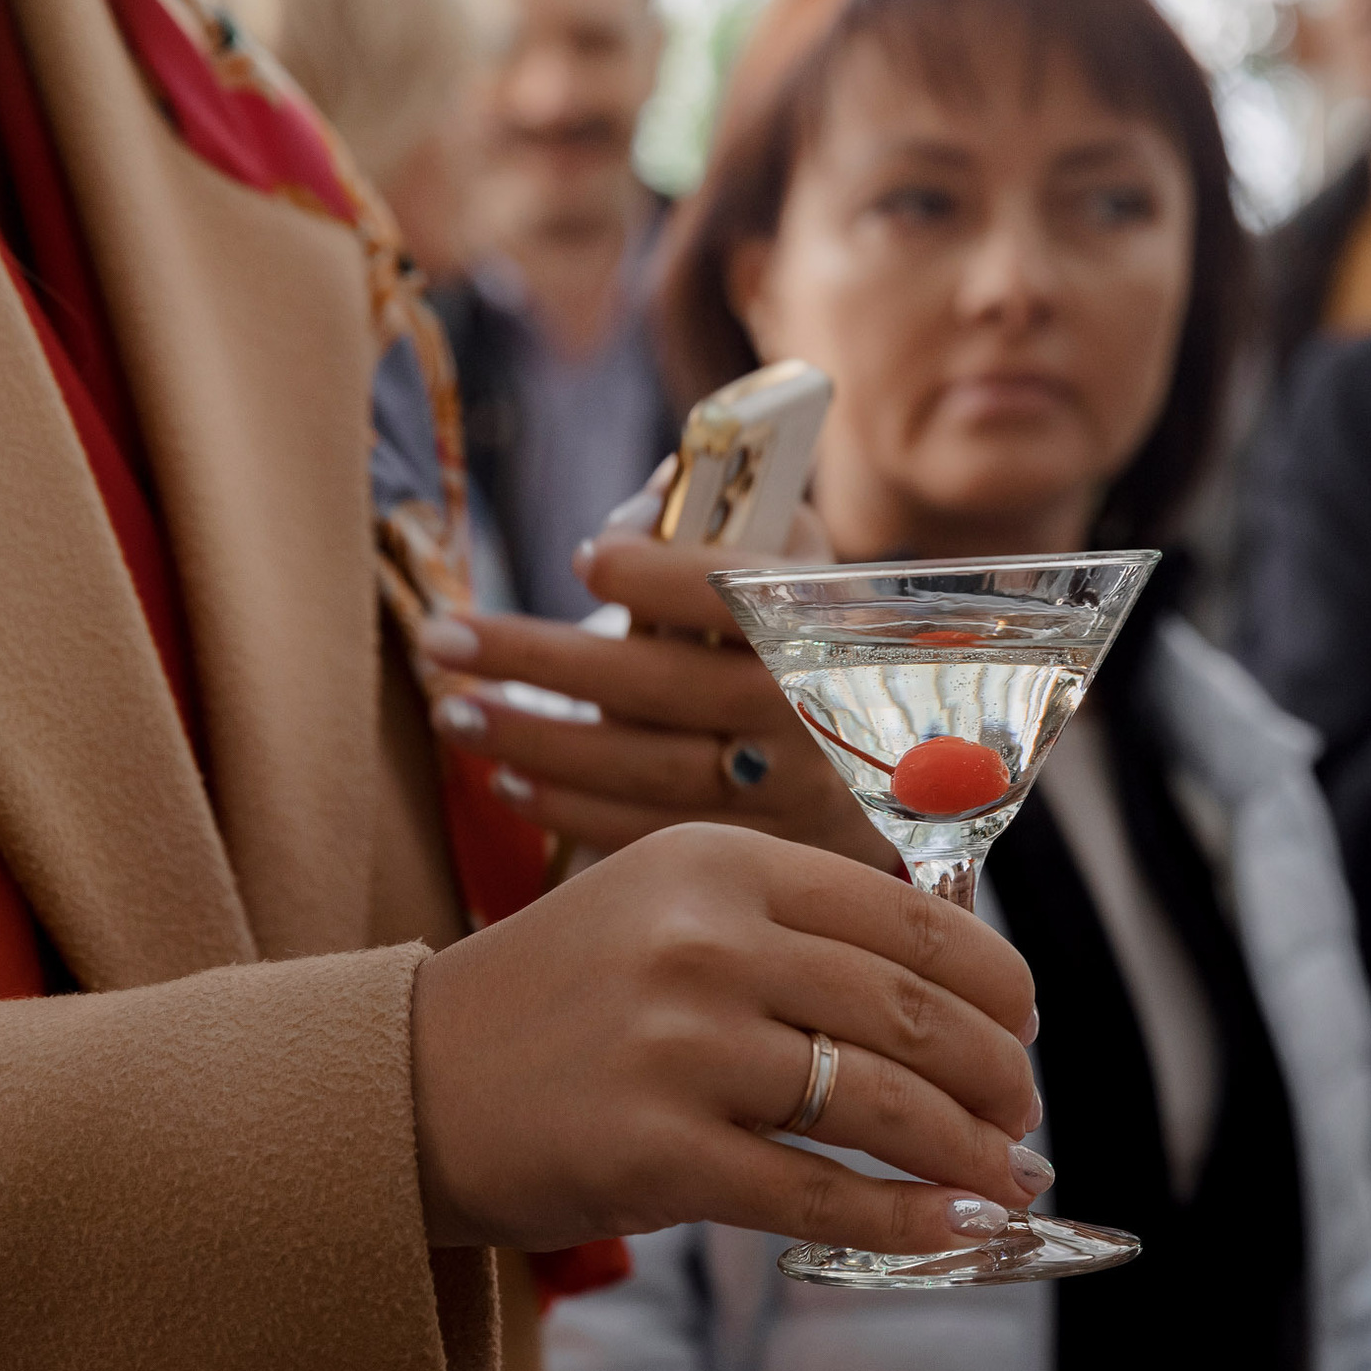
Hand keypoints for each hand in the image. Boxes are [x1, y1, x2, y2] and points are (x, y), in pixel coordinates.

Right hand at [411, 822, 1047, 1253]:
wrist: (402, 1087)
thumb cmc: (564, 1003)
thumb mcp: (668, 910)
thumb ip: (793, 926)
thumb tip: (960, 992)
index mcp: (718, 862)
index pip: (908, 918)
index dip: (993, 980)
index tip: (1024, 1022)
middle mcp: (703, 940)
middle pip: (911, 1011)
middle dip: (996, 1072)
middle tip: (1020, 1111)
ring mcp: (678, 1046)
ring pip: (882, 1103)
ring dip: (970, 1152)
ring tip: (1007, 1177)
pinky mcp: (653, 1152)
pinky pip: (817, 1192)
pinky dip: (904, 1219)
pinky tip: (955, 1231)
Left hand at [418, 488, 894, 870]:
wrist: (926, 772)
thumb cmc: (828, 641)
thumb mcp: (809, 565)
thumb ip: (733, 518)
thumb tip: (631, 515)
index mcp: (825, 623)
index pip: (736, 593)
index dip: (656, 575)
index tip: (581, 558)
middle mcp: (812, 710)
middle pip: (662, 685)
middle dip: (541, 660)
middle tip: (443, 637)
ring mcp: (790, 794)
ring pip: (644, 770)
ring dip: (534, 742)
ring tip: (455, 714)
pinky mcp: (762, 855)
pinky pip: (651, 835)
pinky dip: (570, 811)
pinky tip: (508, 779)